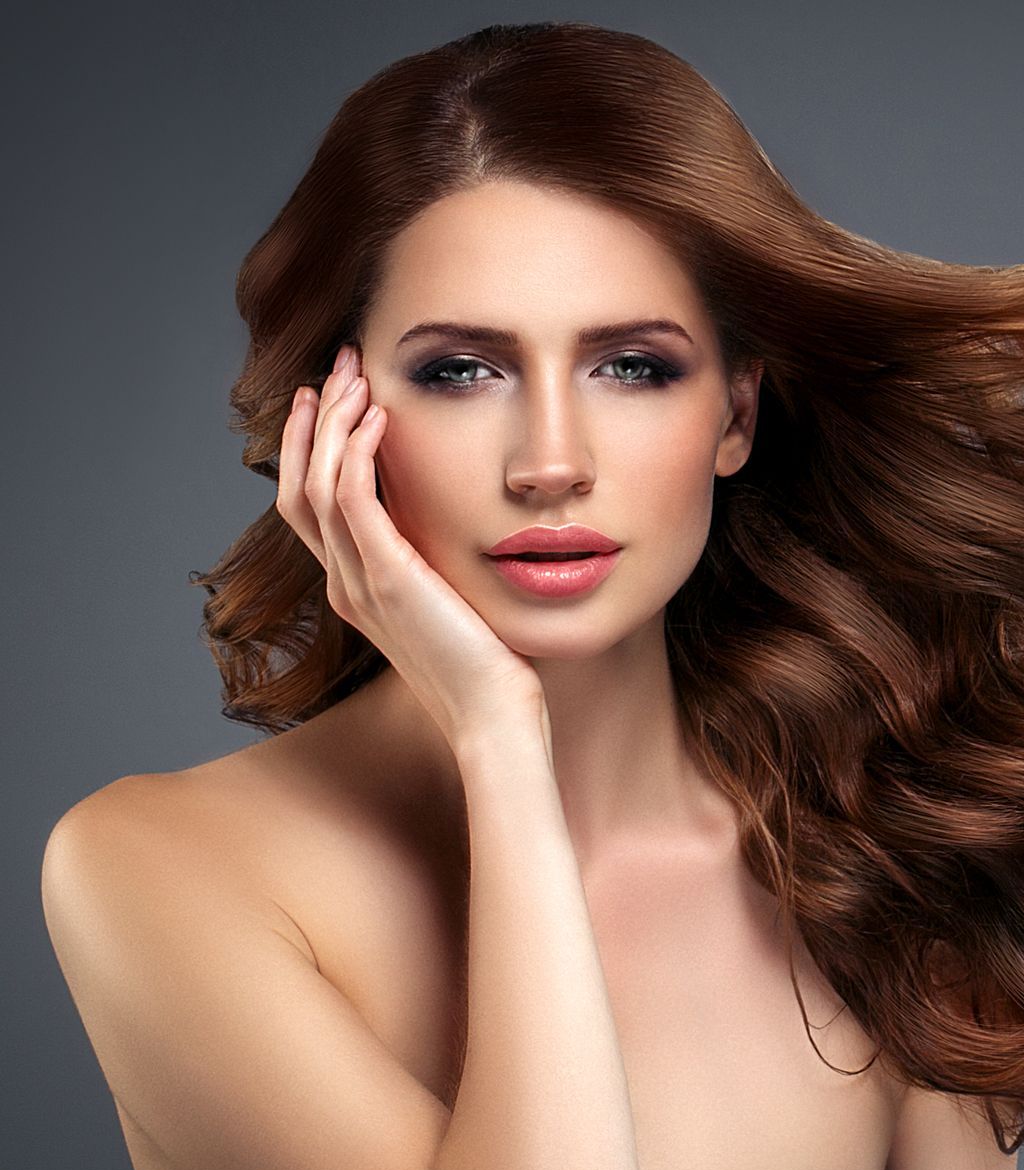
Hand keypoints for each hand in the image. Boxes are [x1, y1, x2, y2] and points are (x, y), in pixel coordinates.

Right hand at [276, 342, 545, 748]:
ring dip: (334, 423)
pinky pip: (352, 500)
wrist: (492, 717)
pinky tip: (380, 418)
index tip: (337, 397)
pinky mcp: (387, 578)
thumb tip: (462, 532)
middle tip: (338, 366)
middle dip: (315, 420)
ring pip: (317, 484)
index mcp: (357, 588)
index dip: (314, 447)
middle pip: (299, 486)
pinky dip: (357, 453)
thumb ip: (441, 569)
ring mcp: (359, 582)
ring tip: (355, 375)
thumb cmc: (490, 669)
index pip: (313, 504)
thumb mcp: (456, 605)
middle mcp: (346, 583)